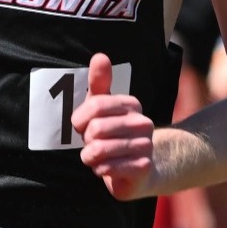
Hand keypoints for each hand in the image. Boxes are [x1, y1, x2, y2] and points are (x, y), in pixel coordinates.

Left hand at [73, 53, 155, 199]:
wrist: (137, 171)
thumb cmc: (112, 135)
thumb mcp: (101, 107)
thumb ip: (99, 83)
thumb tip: (100, 56)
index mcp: (132, 104)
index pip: (94, 106)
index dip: (80, 120)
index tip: (84, 127)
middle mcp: (143, 122)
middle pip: (95, 129)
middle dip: (86, 141)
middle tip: (94, 144)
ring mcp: (146, 145)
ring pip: (98, 150)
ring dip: (90, 157)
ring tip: (98, 157)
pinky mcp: (143, 166)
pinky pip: (107, 168)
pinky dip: (100, 170)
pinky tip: (107, 168)